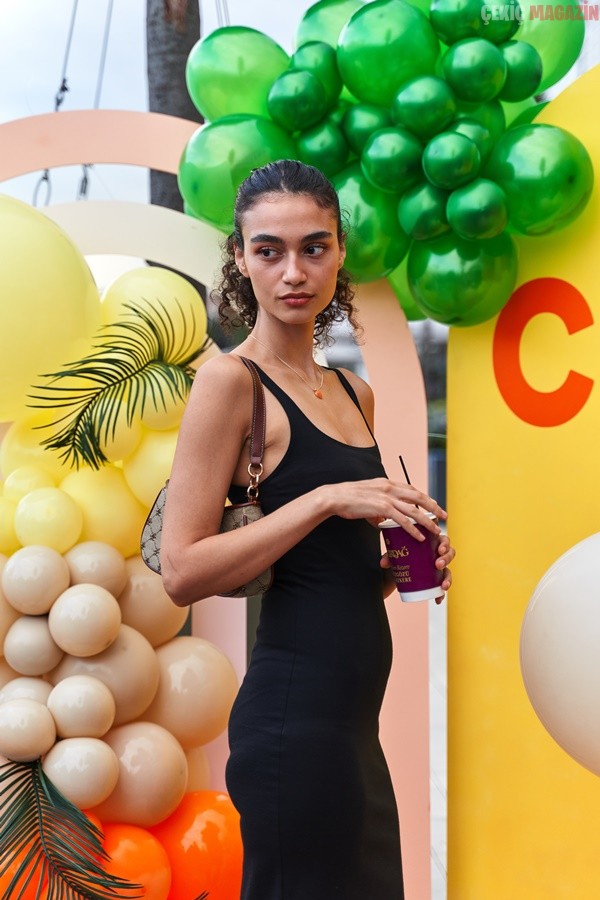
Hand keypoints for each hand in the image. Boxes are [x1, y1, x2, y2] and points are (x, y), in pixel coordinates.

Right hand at [325, 477, 446, 541]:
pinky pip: (402, 521)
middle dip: (433, 506)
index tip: (433, 504)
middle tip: (444, 515)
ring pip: (413, 510)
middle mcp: (390, 488)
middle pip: (418, 497)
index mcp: (387, 483)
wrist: (336, 496)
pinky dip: (413, 529)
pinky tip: (419, 537)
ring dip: (427, 521)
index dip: (424, 497)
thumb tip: (383, 520)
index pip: (411, 489)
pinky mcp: (382, 508)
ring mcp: (387, 497)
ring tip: (436, 529)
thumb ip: (379, 508)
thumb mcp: (368, 497)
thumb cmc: (349, 498)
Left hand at [380, 532, 454, 604]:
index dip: (445, 545)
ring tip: (442, 585)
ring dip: (447, 578)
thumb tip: (383, 563)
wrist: (399, 568)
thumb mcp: (396, 553)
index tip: (439, 550)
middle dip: (446, 559)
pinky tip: (438, 600)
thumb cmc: (402, 555)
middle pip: (450, 554)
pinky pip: (442, 587)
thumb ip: (390, 556)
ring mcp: (439, 568)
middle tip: (437, 564)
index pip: (444, 541)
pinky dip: (441, 594)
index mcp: (432, 543)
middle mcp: (438, 555)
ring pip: (449, 571)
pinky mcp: (436, 580)